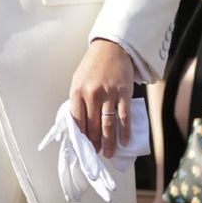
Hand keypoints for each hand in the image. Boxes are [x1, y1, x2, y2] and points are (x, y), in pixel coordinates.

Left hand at [69, 39, 134, 157]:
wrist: (111, 49)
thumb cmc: (93, 66)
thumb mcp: (78, 80)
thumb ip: (79, 99)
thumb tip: (79, 122)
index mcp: (77, 91)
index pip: (77, 119)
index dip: (81, 136)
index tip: (84, 147)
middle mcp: (91, 94)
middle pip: (93, 125)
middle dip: (94, 142)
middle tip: (97, 153)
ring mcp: (108, 94)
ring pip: (108, 124)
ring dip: (108, 142)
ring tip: (109, 153)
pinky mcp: (123, 94)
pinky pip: (124, 117)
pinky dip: (124, 132)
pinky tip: (124, 142)